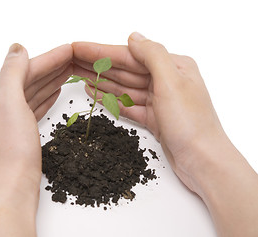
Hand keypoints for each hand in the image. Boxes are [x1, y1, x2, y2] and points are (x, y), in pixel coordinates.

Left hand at [0, 43, 71, 236]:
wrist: (10, 188)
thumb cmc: (8, 151)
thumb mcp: (9, 103)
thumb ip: (13, 72)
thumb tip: (18, 49)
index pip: (22, 70)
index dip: (48, 59)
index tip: (69, 50)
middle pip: (26, 80)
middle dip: (51, 69)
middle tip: (73, 58)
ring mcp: (2, 121)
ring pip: (30, 94)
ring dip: (49, 82)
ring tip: (69, 71)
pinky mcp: (14, 133)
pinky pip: (31, 108)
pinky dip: (44, 99)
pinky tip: (55, 92)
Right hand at [72, 33, 257, 236]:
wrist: (203, 161)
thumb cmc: (191, 123)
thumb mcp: (172, 81)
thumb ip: (152, 55)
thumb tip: (133, 37)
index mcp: (173, 66)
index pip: (129, 55)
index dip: (100, 51)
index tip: (77, 48)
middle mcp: (165, 81)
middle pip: (124, 70)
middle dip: (97, 65)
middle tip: (71, 60)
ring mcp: (158, 101)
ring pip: (123, 87)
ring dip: (100, 80)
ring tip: (78, 75)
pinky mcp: (154, 118)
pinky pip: (127, 104)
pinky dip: (110, 99)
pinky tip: (95, 92)